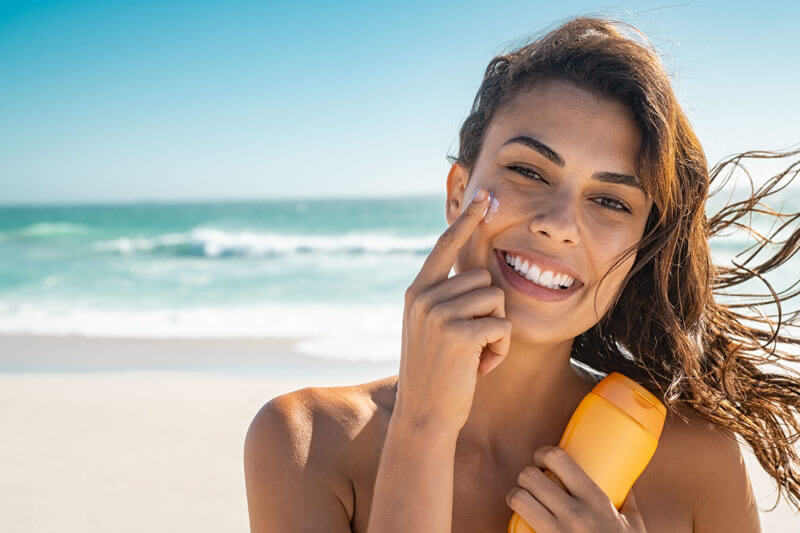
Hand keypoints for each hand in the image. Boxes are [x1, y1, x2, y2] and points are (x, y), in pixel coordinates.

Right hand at [394, 187, 511, 434]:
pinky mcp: (459, 333)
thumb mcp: (430, 329)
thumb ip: (445, 299)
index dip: (466, 221)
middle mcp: (424, 297)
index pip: (445, 246)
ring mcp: (439, 313)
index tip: (484, 196)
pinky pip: (502, 325)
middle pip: (484, 279)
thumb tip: (479, 274)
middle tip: (470, 345)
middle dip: (489, 313)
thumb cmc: (435, 375)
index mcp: (417, 292)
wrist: (424, 415)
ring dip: (496, 332)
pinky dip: (500, 350)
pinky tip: (479, 368)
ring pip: (496, 300)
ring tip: (474, 356)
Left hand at [506, 446, 647, 532]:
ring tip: (523, 499)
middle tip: (532, 482)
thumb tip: (625, 480)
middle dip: (526, 475)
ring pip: (518, 499)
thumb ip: (628, 502)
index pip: (559, 459)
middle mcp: (574, 515)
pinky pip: (517, 528)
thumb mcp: (633, 526)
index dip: (543, 453)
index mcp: (596, 501)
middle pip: (530, 477)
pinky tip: (520, 524)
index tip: (542, 459)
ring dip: (516, 496)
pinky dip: (514, 524)